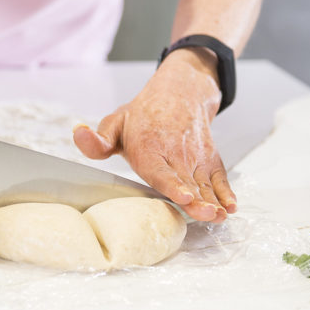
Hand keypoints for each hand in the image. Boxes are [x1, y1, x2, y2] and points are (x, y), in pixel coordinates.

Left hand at [73, 50, 235, 221]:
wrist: (179, 93)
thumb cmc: (143, 116)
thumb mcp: (115, 122)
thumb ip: (98, 139)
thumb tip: (78, 134)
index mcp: (148, 146)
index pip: (160, 170)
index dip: (172, 184)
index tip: (183, 196)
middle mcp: (175, 153)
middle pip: (185, 181)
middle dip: (197, 200)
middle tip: (205, 213)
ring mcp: (195, 157)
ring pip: (204, 182)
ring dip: (214, 200)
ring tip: (219, 215)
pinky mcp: (210, 159)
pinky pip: (219, 177)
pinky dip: (226, 192)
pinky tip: (230, 206)